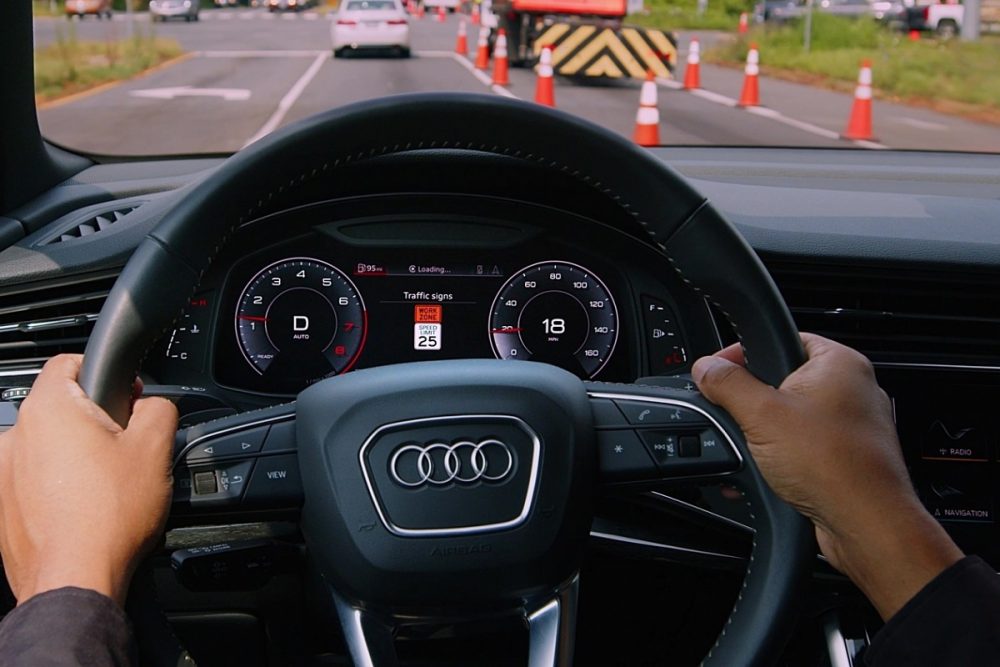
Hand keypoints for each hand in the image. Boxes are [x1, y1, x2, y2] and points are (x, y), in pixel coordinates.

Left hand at [0, 355, 177, 606]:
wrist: (76, 579)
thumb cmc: (110, 516)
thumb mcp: (156, 448)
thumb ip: (160, 407)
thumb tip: (154, 403)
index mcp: (50, 408)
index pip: (69, 361)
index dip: (105, 371)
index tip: (126, 393)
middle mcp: (16, 435)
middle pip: (61, 407)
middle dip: (95, 421)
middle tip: (127, 448)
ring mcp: (3, 472)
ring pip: (48, 447)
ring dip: (76, 456)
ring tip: (107, 486)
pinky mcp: (2, 505)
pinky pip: (35, 482)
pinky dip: (58, 488)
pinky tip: (86, 509)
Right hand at [692, 334, 961, 619]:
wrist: (864, 523)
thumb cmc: (834, 465)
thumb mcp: (762, 415)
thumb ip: (728, 385)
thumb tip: (707, 368)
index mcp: (839, 363)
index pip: (783, 338)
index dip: (745, 352)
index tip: (718, 369)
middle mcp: (851, 390)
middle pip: (783, 381)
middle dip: (752, 403)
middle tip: (734, 414)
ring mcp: (851, 426)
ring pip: (791, 419)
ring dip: (763, 435)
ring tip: (755, 451)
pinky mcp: (845, 458)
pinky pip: (802, 448)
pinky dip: (781, 458)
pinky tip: (769, 474)